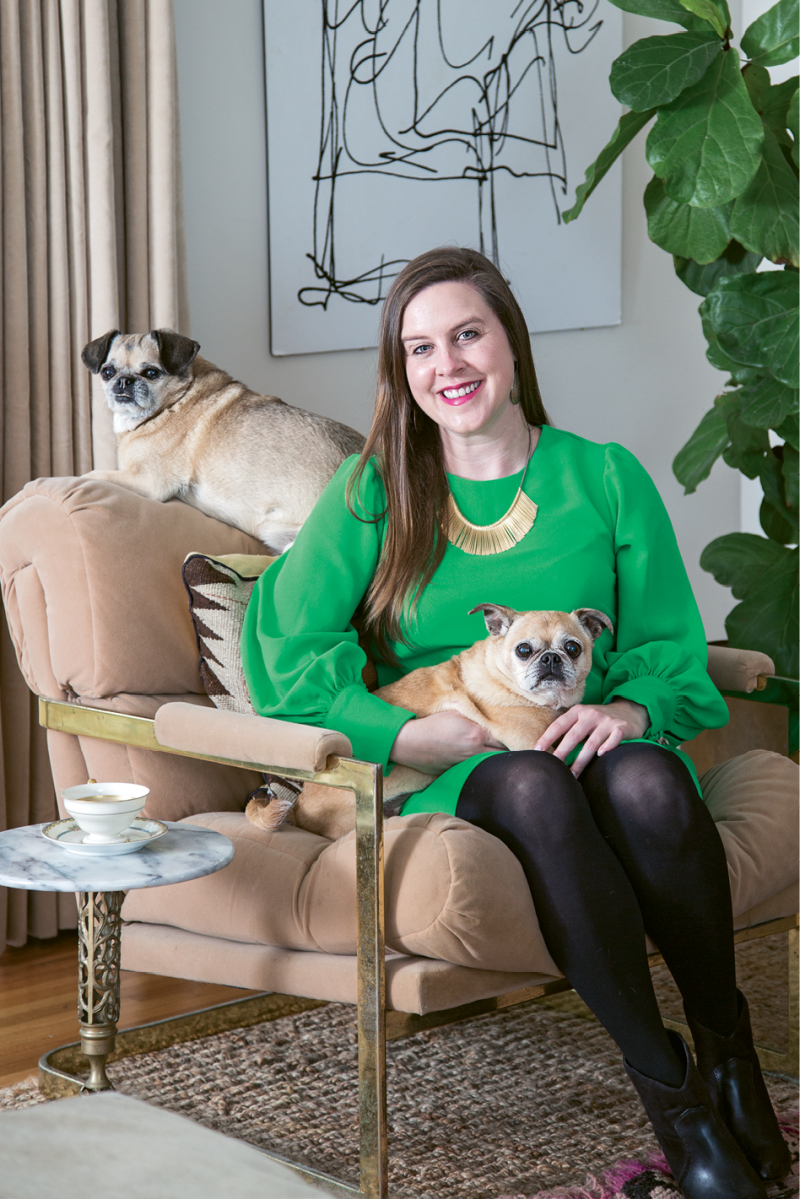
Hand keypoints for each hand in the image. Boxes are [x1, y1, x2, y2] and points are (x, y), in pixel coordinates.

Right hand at [390, 711, 505, 775]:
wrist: (410, 743)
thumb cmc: (432, 724)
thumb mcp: (457, 714)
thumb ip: (477, 718)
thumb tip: (492, 722)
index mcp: (478, 735)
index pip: (507, 740)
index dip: (515, 738)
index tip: (521, 737)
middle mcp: (476, 752)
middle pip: (503, 757)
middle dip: (510, 753)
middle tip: (516, 748)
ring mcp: (467, 765)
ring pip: (491, 766)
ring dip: (497, 761)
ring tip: (502, 757)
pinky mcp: (459, 773)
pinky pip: (476, 770)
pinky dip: (482, 767)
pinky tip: (483, 764)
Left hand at [534, 700, 648, 776]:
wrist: (630, 712)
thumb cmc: (599, 721)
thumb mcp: (583, 719)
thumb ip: (568, 730)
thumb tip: (546, 751)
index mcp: (578, 711)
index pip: (559, 725)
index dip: (547, 738)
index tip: (537, 751)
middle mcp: (591, 714)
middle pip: (574, 736)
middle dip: (562, 753)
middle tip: (553, 768)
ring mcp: (608, 721)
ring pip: (592, 743)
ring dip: (581, 761)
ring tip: (572, 775)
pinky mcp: (622, 728)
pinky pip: (614, 738)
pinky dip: (608, 746)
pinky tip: (601, 755)